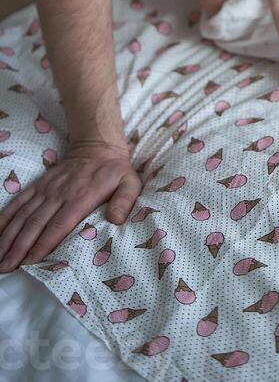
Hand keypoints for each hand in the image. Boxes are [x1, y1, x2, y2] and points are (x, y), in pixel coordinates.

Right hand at [0, 139, 141, 273]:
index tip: (29, 263)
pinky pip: (18, 203)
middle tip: (5, 268)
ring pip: (23, 216)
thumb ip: (124, 201)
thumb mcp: (130, 183)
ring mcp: (46, 190)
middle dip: (18, 248)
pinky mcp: (39, 186)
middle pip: (34, 224)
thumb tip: (116, 220)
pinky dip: (5, 218)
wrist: (97, 146)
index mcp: (80, 197)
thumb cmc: (115, 171)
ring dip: (8, 237)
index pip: (58, 225)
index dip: (43, 245)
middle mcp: (59, 194)